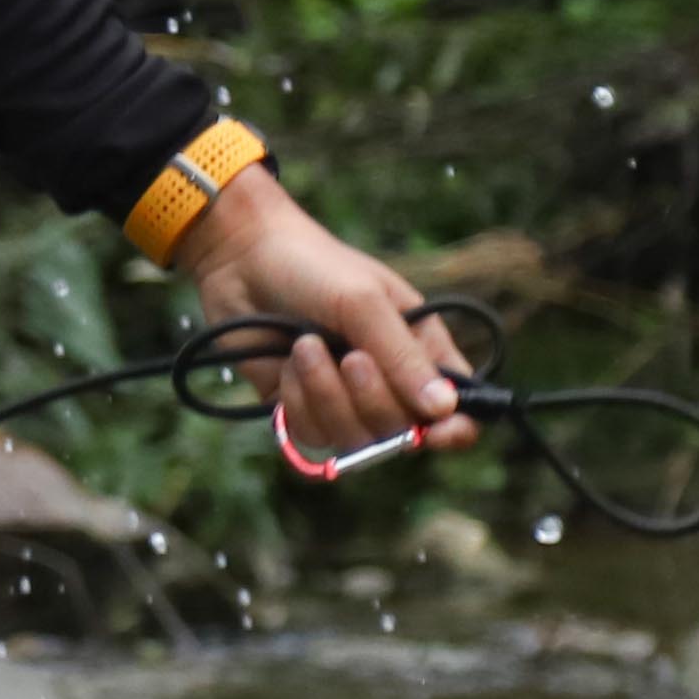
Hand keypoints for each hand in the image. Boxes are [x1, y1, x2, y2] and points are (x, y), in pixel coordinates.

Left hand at [172, 165, 474, 464]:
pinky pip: (311, 435)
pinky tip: (285, 365)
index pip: (456, 408)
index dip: (455, 430)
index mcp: (420, 348)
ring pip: (354, 439)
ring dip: (326, 395)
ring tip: (304, 347)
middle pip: (401, 432)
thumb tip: (445, 410)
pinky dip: (297, 402)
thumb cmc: (314, 267)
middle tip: (349, 357)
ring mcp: (344, 398)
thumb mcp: (364, 303)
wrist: (242, 260)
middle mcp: (388, 380)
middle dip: (371, 398)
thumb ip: (402, 357)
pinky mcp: (302, 408)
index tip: (436, 433)